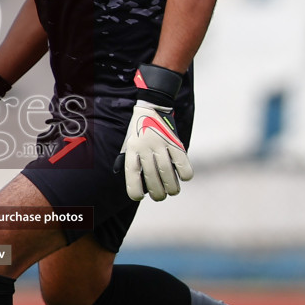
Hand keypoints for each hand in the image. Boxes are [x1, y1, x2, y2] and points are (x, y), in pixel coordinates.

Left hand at [115, 64, 192, 201]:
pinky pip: (182, 162)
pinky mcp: (175, 141)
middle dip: (157, 193)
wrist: (152, 107)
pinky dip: (185, 173)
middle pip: (152, 178)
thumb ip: (124, 159)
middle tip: (160, 197)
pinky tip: (184, 177)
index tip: (139, 197)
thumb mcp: (127, 143)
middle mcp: (145, 147)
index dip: (134, 190)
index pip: (132, 174)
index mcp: (132, 149)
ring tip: (172, 191)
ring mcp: (161, 144)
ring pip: (167, 173)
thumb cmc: (138, 130)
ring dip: (172, 188)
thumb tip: (119, 175)